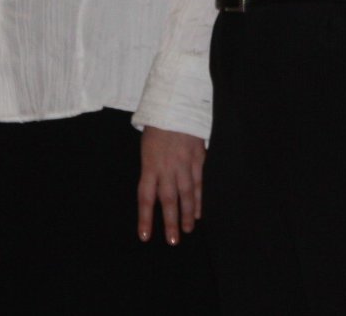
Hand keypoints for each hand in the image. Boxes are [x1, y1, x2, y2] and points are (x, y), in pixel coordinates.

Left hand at [137, 126, 205, 243]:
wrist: (176, 104)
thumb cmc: (158, 127)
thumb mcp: (146, 147)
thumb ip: (151, 170)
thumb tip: (154, 193)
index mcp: (149, 164)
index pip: (145, 197)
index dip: (145, 218)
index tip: (145, 236)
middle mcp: (166, 167)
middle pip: (168, 200)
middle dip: (170, 222)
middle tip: (173, 241)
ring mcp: (184, 163)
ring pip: (186, 194)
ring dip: (187, 214)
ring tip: (188, 230)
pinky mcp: (198, 158)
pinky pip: (199, 182)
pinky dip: (200, 198)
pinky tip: (199, 211)